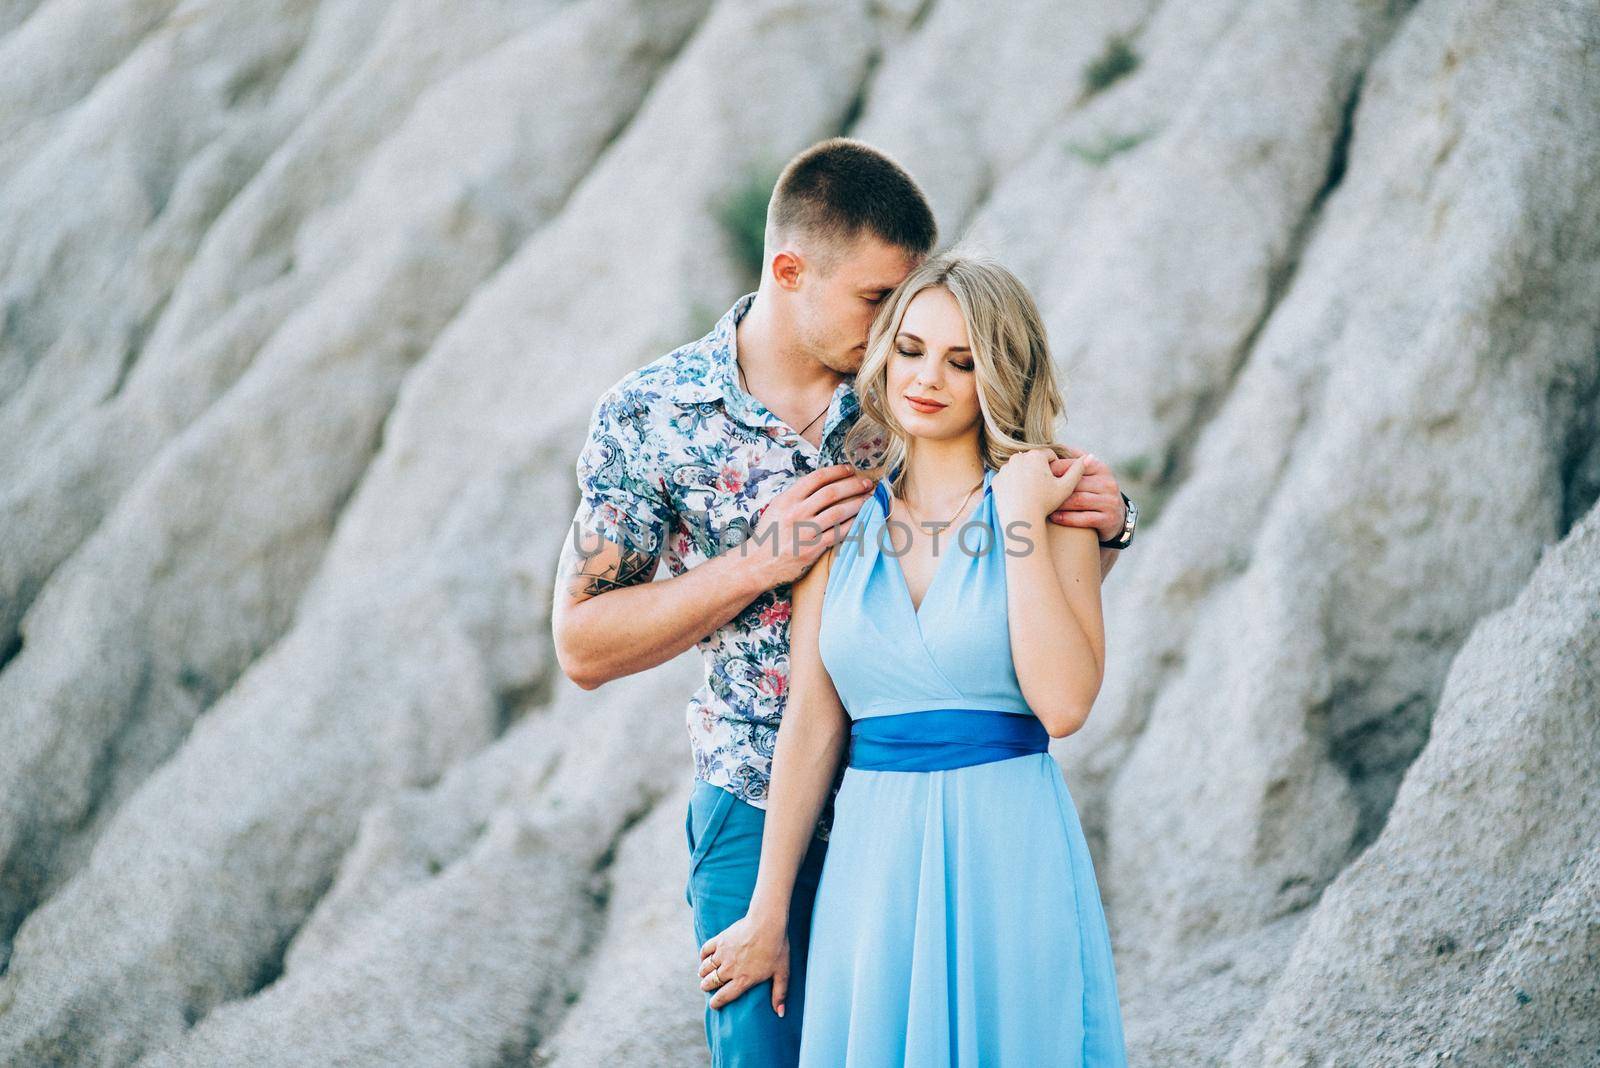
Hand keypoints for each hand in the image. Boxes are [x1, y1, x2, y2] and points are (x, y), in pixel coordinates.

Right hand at [699, 913, 791, 1014]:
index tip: (713, 1004)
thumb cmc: (776, 948)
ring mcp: (723, 954)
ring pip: (706, 967)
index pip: (724, 996)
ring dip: (703, 972)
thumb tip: (780, 1013)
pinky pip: (705, 950)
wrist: (767, 923)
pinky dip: (702, 955)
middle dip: (706, 986)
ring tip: (702, 974)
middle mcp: (730, 969)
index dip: (716, 1002)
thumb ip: (779, 993)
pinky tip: (703, 957)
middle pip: (711, 982)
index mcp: (743, 980)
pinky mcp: (720, 940)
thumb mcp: (782, 972)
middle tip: (705, 986)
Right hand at [742, 464, 874, 587]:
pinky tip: (862, 519)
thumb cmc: (769, 535)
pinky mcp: (812, 549)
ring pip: (838, 512)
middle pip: (831, 492)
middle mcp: (796, 512)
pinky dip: (852, 524)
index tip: (850, 469)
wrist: (758, 564)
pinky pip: (838, 533)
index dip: (837, 471)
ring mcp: (805, 531)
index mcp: (787, 499)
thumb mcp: (777, 508)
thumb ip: (797, 495)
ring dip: (858, 503)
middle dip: (853, 485)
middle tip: (867, 483)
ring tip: (870, 499)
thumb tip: (822, 484)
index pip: (817, 478)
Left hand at [992, 448, 1084, 526]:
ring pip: (1020, 470)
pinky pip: (1008, 480)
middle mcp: (1018, 457)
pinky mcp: (996, 480)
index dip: (1054, 469)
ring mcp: (1005, 468)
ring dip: (1026, 477)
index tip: (1054, 482)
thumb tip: (1091, 456)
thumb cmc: (1045, 503)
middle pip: (1033, 461)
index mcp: (1035, 456)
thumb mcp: (1065, 487)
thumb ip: (1077, 470)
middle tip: (1043, 490)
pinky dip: (1013, 486)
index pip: (1049, 456)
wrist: (1021, 519)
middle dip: (1039, 472)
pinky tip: (1020, 498)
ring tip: (1032, 494)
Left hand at [1043, 449, 1125, 542]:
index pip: (1078, 465)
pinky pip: (1084, 518)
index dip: (1059, 467)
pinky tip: (1055, 517)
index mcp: (1102, 469)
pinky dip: (1067, 518)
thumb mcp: (1092, 474)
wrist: (1117, 517)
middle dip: (1056, 486)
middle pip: (1077, 484)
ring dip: (1059, 503)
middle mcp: (1108, 483)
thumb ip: (1078, 461)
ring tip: (1043, 504)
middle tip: (1038, 489)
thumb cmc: (1095, 491)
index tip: (1041, 471)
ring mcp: (1110, 502)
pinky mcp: (1108, 519)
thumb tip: (1059, 445)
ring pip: (1079, 500)